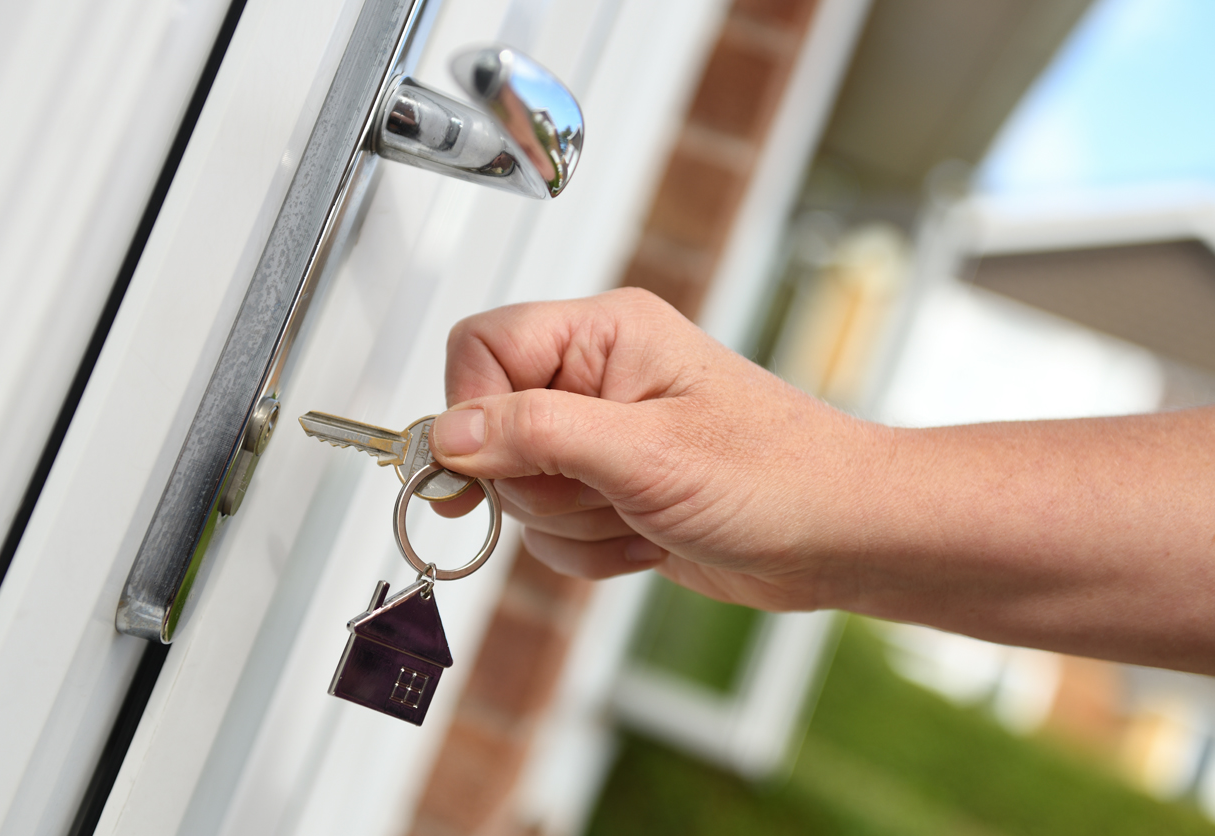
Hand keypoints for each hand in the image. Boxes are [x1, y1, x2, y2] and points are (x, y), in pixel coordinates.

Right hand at [428, 288, 887, 611]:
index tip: (482, 467)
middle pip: (492, 431)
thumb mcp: (646, 452)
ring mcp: (602, 438)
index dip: (471, 411)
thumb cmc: (778, 475)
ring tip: (645, 513)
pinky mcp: (609, 490)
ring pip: (520, 493)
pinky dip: (594, 551)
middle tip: (609, 490)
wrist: (839, 537)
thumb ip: (537, 434)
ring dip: (577, 524)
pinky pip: (553, 532)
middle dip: (544, 485)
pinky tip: (650, 537)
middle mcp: (596, 378)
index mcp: (605, 333)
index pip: (481, 348)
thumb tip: (448, 434)